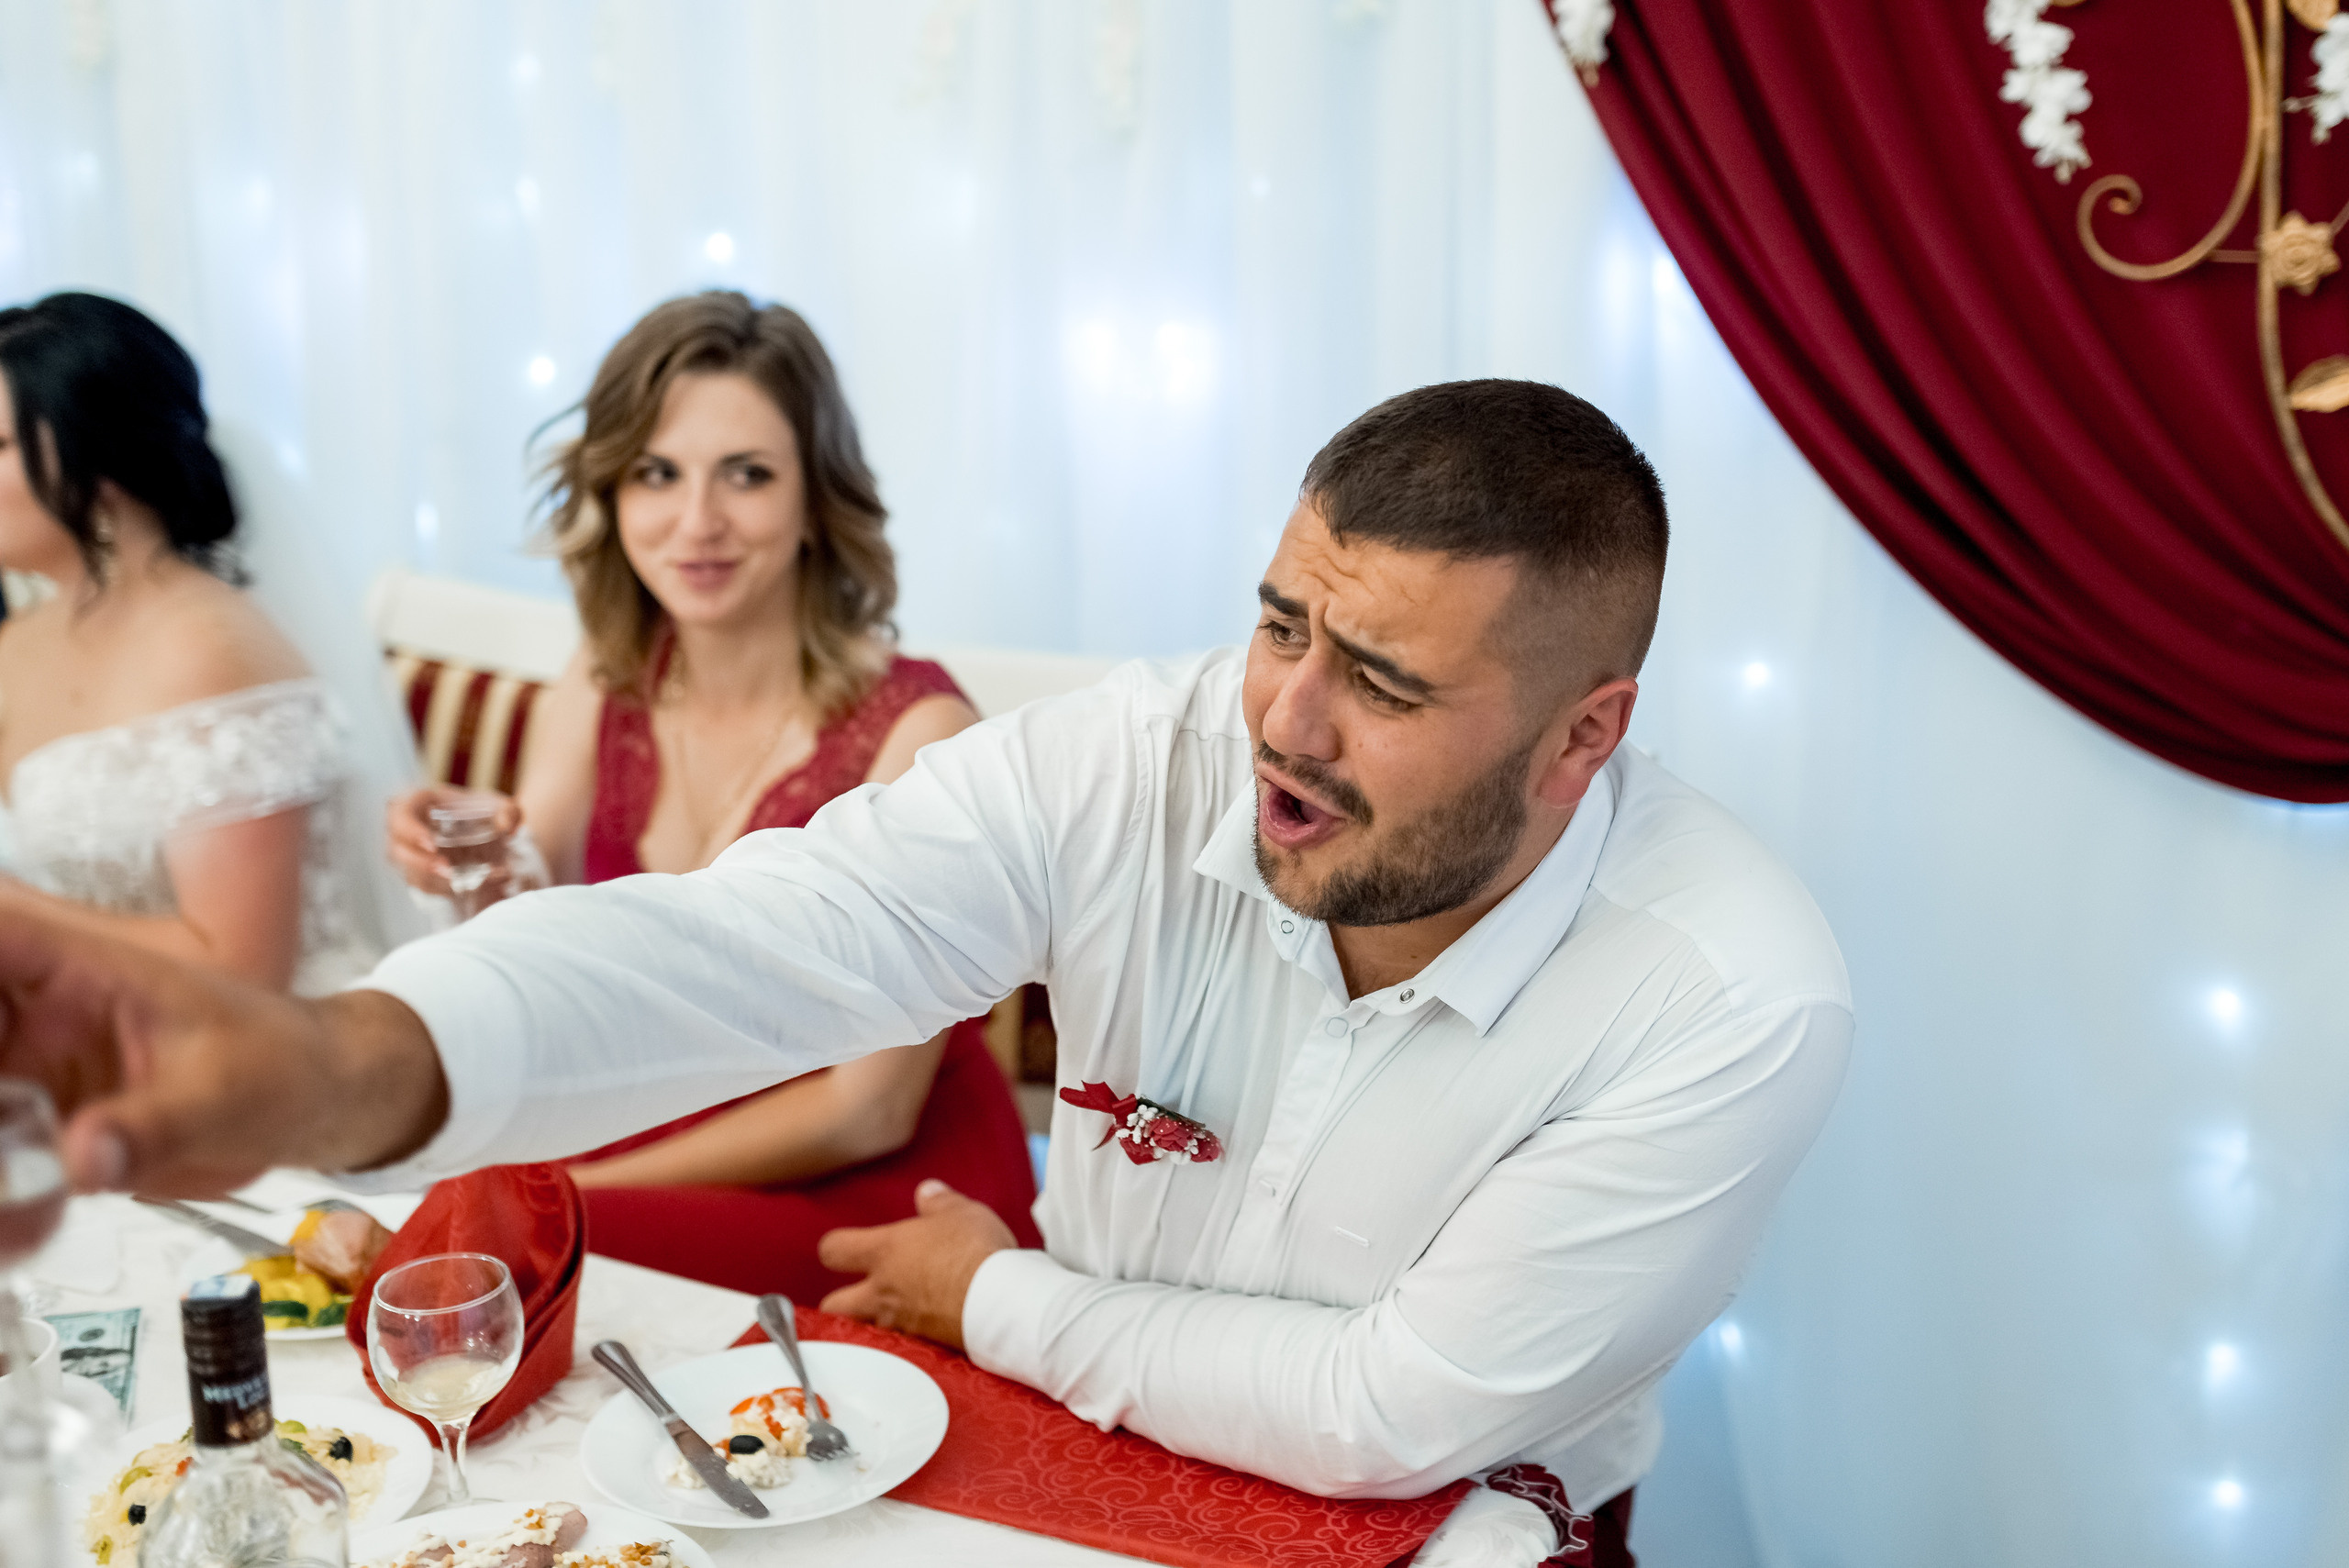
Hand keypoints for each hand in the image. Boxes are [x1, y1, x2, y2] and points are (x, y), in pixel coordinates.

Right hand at [0, 909, 447, 1193]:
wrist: (314, 1102)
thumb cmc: (282, 1064)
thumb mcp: (229, 1091)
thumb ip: (156, 1124)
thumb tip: (87, 1159)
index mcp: (79, 971)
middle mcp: (34, 1015)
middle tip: (16, 1135)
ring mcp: (25, 1071)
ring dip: (0, 1167)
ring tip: (23, 1223)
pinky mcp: (31, 1125)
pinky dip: (5, 1201)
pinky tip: (25, 1234)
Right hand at [384, 787, 522, 895]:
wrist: (486, 832)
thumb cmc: (484, 811)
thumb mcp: (500, 806)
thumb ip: (508, 811)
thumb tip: (508, 827)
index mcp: (417, 802)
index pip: (401, 813)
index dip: (410, 829)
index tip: (431, 843)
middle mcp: (405, 829)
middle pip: (396, 848)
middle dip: (418, 862)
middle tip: (446, 869)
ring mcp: (408, 853)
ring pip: (406, 870)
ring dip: (428, 879)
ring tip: (456, 883)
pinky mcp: (416, 873)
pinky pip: (420, 885)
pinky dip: (439, 889)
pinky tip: (461, 889)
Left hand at [816, 1179, 1017, 1348]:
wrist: (1000, 1303)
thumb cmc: (975, 1250)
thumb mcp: (961, 1213)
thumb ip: (938, 1202)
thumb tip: (925, 1192)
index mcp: (884, 1251)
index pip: (833, 1249)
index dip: (837, 1247)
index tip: (849, 1247)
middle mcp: (882, 1291)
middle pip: (832, 1306)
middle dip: (841, 1301)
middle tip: (861, 1293)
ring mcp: (900, 1324)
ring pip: (864, 1331)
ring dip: (872, 1324)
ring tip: (896, 1314)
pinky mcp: (921, 1349)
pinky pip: (900, 1347)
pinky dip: (905, 1342)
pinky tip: (925, 1331)